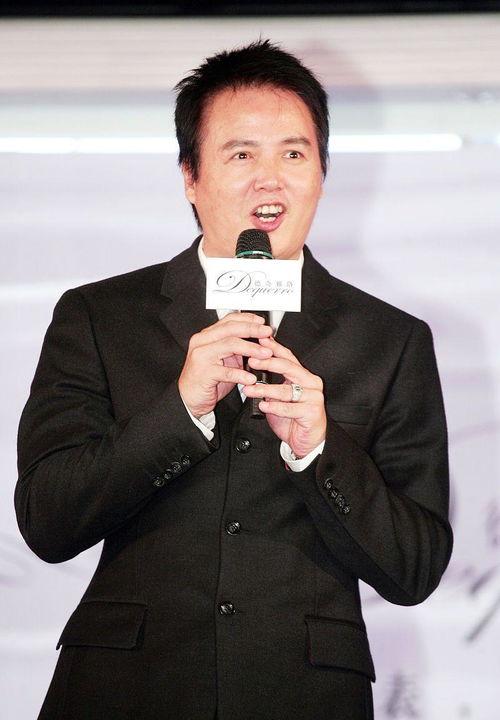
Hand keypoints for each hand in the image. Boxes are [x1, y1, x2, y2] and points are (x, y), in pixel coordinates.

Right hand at [178, 313, 273, 417]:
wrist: (189, 397)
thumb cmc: (207, 378)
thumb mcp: (224, 359)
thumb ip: (237, 349)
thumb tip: (260, 341)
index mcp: (207, 336)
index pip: (228, 320)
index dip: (247, 319)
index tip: (262, 322)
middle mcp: (202, 342)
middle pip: (230, 329)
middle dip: (252, 330)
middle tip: (267, 334)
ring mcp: (201, 356)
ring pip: (229, 345)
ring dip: (251, 349)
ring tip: (266, 354)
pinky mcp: (203, 373)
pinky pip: (226, 372)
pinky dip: (241, 374)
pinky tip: (251, 378)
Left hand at [242, 336, 326, 457]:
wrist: (306, 441)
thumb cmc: (293, 418)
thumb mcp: (279, 397)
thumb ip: (270, 383)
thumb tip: (253, 368)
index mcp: (303, 376)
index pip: (288, 357)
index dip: (274, 348)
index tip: (259, 340)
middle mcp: (311, 383)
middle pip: (288, 368)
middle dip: (268, 363)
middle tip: (251, 361)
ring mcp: (313, 397)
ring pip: (286, 390)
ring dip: (264, 390)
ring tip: (249, 389)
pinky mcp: (312, 412)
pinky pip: (290, 408)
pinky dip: (275, 407)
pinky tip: (263, 406)